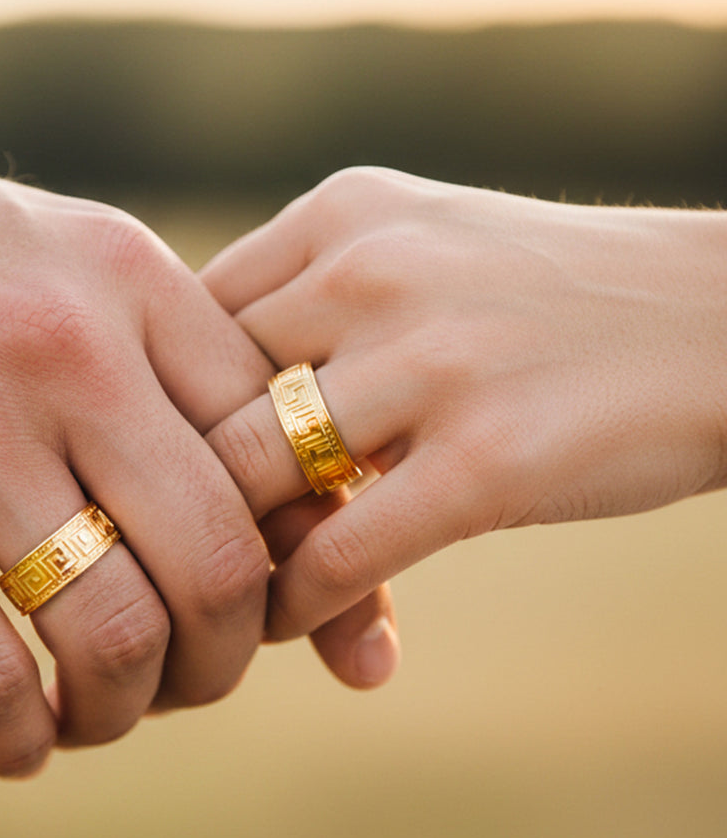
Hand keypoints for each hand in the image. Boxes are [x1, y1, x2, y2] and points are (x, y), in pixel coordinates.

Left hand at [203, 167, 726, 642]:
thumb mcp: (417, 252)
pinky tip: (295, 622)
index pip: (189, 324)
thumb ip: (312, 307)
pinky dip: (298, 602)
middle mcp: (368, 270)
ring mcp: (428, 360)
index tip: (166, 479)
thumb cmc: (544, 300)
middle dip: (178, 494)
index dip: (166, 416)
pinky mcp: (485, 456)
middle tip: (172, 557)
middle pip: (200, 403)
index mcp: (339, 215)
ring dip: (227, 556)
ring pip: (252, 478)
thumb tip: (198, 422)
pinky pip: (338, 551)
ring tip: (224, 598)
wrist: (722, 317)